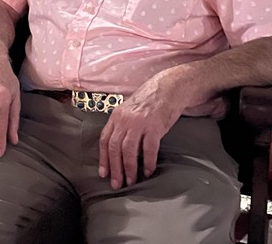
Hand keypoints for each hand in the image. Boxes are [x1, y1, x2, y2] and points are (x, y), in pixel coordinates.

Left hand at [98, 72, 187, 189]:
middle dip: (115, 168)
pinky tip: (148, 171)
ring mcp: (139, 123)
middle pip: (115, 148)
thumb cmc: (149, 101)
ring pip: (129, 150)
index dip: (103, 158)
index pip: (105, 140)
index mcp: (117, 116)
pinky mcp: (154, 127)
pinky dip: (148, 162)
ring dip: (129, 168)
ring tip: (131, 181)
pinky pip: (149, 149)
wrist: (168, 88)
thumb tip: (118, 147)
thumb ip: (122, 125)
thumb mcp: (129, 110)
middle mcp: (125, 120)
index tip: (104, 173)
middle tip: (117, 184)